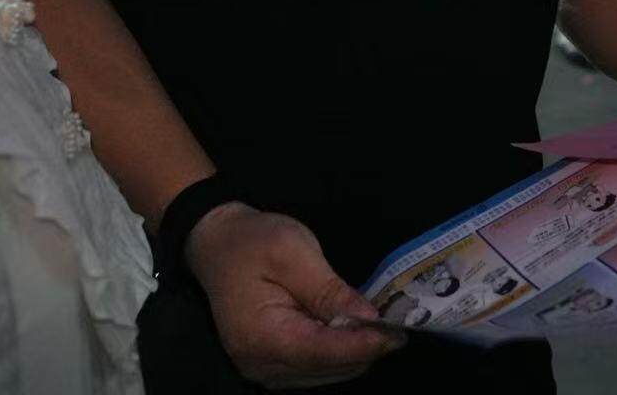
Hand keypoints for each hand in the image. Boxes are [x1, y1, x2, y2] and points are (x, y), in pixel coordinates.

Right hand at [187, 203, 403, 388]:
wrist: (217, 246)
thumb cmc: (253, 242)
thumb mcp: (293, 252)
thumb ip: (330, 290)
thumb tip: (368, 318)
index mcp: (262, 336)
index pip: (323, 351)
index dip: (364, 344)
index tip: (398, 332)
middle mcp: (261, 364)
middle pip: (329, 367)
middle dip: (365, 347)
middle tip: (397, 320)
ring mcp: (266, 370)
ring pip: (328, 373)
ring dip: (356, 350)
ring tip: (379, 321)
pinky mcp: (274, 366)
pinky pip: (317, 367)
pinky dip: (340, 351)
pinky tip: (353, 326)